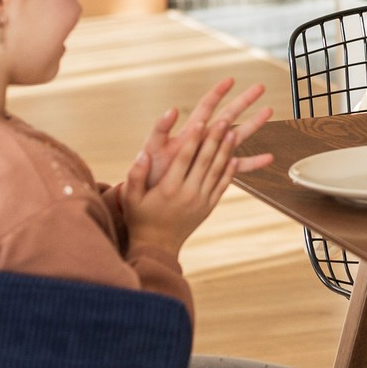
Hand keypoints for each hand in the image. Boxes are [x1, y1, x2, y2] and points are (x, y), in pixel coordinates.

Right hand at [122, 121, 243, 255]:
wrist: (157, 246)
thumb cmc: (140, 218)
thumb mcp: (131, 198)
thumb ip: (136, 175)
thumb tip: (143, 153)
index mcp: (168, 189)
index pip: (184, 159)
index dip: (194, 140)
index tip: (201, 122)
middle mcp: (187, 194)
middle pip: (204, 162)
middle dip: (214, 139)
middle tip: (224, 120)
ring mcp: (201, 201)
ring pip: (217, 172)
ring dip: (226, 151)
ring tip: (234, 133)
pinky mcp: (209, 207)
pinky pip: (222, 186)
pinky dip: (229, 171)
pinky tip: (235, 157)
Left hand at [139, 78, 273, 187]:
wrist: (149, 200)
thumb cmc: (148, 174)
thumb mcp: (151, 150)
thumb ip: (159, 131)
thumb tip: (172, 110)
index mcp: (188, 133)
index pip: (206, 107)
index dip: (217, 93)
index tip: (230, 80)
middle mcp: (202, 140)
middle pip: (227, 116)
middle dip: (243, 101)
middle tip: (260, 87)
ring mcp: (210, 155)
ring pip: (237, 136)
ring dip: (253, 124)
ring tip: (269, 110)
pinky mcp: (214, 172)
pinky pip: (237, 166)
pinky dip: (253, 162)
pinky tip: (269, 158)